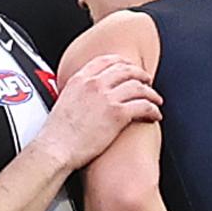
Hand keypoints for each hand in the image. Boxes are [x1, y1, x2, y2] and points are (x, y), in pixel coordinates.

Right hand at [35, 54, 162, 168]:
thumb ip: (77, 95)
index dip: (122, 63)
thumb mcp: (63, 102)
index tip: (129, 68)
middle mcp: (94, 84)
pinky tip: (155, 115)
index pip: (106, 61)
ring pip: (138, 87)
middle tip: (147, 82)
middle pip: (125, 71)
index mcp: (80, 80)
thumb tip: (84, 99)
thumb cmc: (57, 134)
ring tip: (156, 100)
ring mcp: (106, 98)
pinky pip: (143, 106)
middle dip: (140, 75)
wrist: (55, 149)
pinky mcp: (117, 114)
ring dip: (151, 93)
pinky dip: (153, 110)